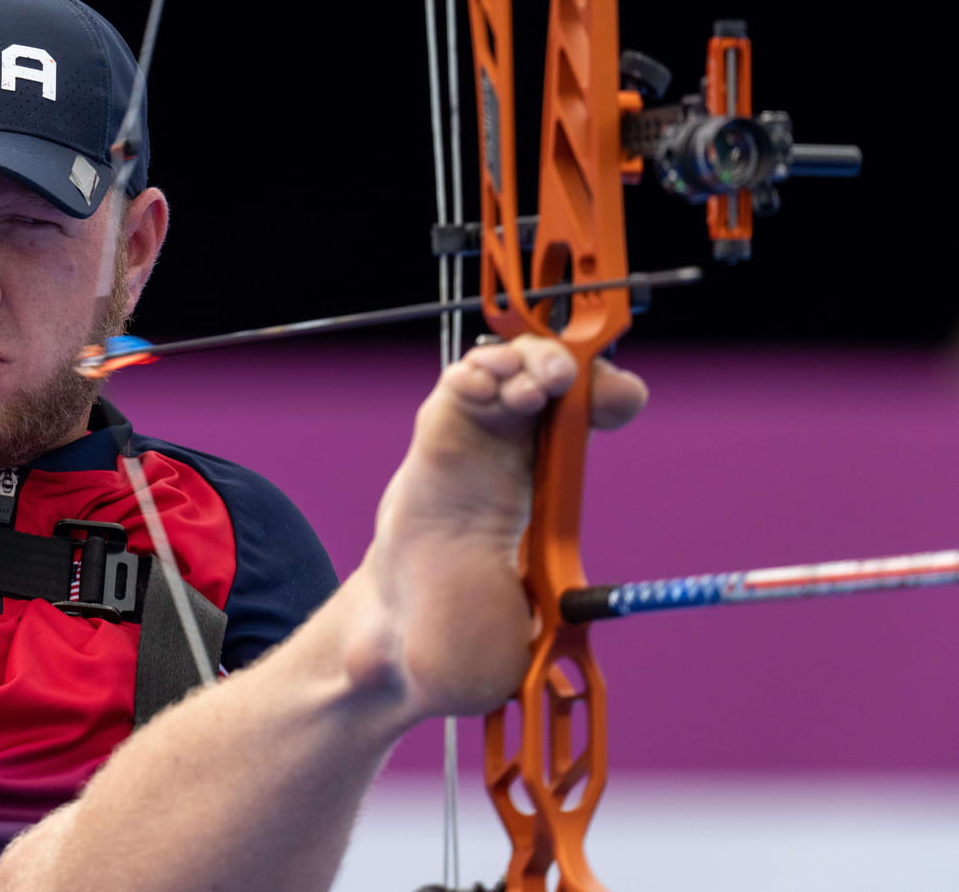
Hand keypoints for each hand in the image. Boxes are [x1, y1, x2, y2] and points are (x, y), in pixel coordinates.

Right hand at [352, 335, 646, 719]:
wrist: (396, 649)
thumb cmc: (466, 639)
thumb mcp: (535, 631)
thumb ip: (566, 624)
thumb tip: (589, 655)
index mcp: (549, 491)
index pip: (589, 422)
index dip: (609, 399)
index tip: (618, 402)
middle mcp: (515, 458)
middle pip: (555, 379)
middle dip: (572, 364)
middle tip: (566, 382)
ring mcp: (472, 444)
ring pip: (508, 369)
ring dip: (525, 361)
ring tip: (527, 386)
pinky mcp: (431, 440)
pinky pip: (457, 387)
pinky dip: (474, 373)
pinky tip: (481, 386)